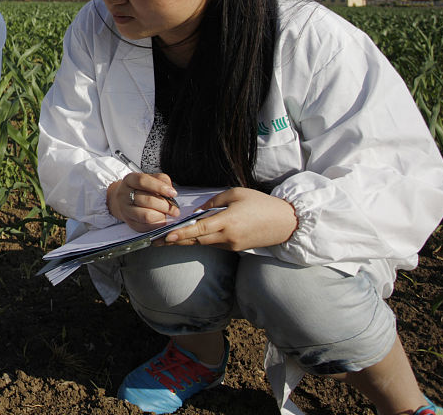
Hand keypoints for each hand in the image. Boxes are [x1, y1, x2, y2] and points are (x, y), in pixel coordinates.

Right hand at [108, 173, 179, 231]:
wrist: (124, 200)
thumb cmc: (141, 189)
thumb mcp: (150, 179)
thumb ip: (162, 180)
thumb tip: (170, 191)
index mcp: (129, 180)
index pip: (143, 181)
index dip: (159, 187)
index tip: (173, 193)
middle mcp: (124, 195)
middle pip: (147, 200)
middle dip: (165, 206)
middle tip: (175, 210)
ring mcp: (125, 210)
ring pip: (146, 216)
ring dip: (161, 216)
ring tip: (167, 214)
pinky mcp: (129, 222)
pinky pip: (145, 227)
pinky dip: (157, 225)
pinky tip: (161, 220)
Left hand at [159, 187, 296, 250]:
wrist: (285, 222)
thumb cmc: (261, 203)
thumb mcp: (236, 194)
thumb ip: (214, 202)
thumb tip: (197, 211)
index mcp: (227, 222)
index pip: (199, 229)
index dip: (181, 234)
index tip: (166, 236)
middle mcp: (228, 237)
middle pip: (197, 240)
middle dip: (176, 241)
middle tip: (157, 240)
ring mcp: (232, 245)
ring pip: (204, 243)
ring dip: (186, 241)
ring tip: (166, 239)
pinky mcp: (235, 248)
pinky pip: (213, 244)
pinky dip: (200, 240)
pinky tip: (189, 237)